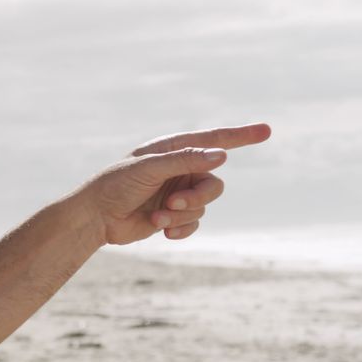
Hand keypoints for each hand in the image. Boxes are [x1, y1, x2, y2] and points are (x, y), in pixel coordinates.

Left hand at [82, 123, 270, 244]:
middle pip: (213, 182)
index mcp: (172, 149)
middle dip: (198, 196)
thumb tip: (222, 155)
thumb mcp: (149, 168)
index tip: (267, 130)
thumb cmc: (115, 185)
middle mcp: (178, 169)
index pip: (213, 140)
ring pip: (203, 205)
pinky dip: (181, 228)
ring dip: (183, 214)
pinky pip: (194, 222)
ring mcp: (177, 192)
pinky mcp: (172, 215)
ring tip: (158, 217)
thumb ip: (184, 160)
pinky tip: (162, 231)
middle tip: (173, 203)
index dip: (240, 136)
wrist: (95, 217)